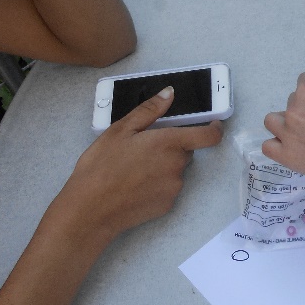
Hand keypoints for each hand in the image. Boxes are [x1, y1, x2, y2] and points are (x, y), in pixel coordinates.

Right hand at [50, 87, 223, 244]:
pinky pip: (168, 188)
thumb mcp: (120, 131)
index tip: (212, 124)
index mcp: (169, 144)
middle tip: (143, 148)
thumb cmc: (101, 166)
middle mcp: (177, 166)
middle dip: (171, 147)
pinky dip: (157, 184)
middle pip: (185, 151)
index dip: (215, 128)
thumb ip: (149, 110)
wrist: (90, 211)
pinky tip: (134, 186)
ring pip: (176, 170)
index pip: (209, 136)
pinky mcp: (167, 205)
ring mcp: (174, 188)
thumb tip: (169, 93)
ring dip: (163, 166)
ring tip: (133, 169)